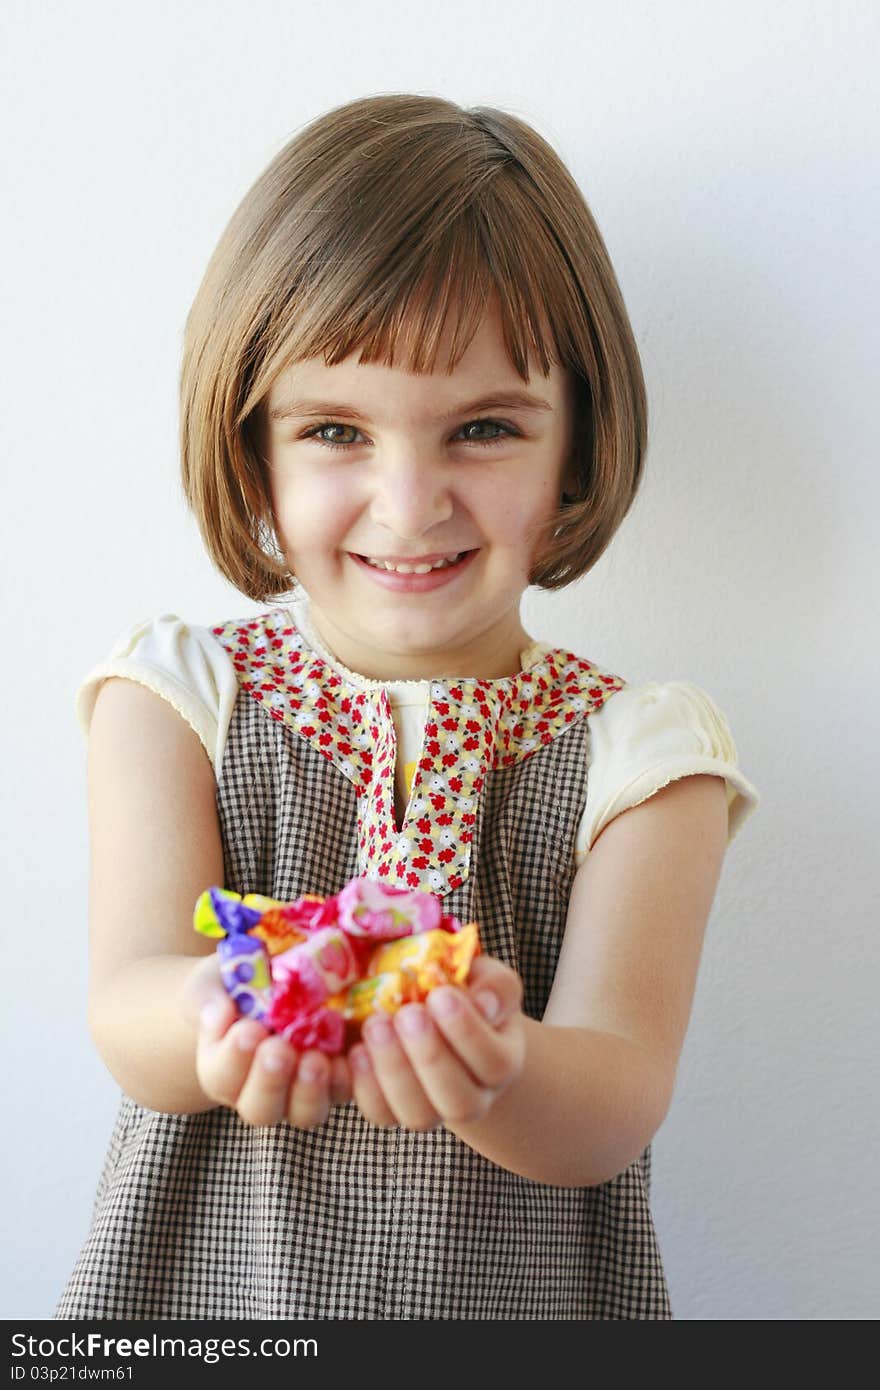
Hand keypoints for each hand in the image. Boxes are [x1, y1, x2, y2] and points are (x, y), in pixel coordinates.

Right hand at [180, 954, 350, 1127]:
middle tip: (279, 1051)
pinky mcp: (334, 1080)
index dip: (234, 1059)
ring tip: (315, 1060)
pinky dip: (345, 1078)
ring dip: (309, 1090)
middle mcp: (259, 1092)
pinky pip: (343, 1091)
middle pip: (260, 1109)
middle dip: (270, 1083)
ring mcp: (299, 1092)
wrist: (270, 982)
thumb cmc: (234, 985)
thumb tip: (219, 1012)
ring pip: (303, 1113)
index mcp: (222, 1070)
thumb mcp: (213, 982)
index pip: (221, 1078)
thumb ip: (208, 998)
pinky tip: (348, 1055)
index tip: (249, 1030)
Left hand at [347, 954, 525, 1130]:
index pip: (495, 1062)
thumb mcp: (487, 979)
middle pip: (460, 1102)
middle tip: (407, 1014)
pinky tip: (357, 1050)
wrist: (435, 1017)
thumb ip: (496, 986)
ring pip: (419, 1115)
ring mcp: (433, 1110)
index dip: (467, 1033)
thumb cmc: (467, 992)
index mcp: (502, 1061)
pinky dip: (366, 1085)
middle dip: (430, 1057)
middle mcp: (474, 1097)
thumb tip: (484, 1004)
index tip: (440, 995)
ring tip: (377, 1025)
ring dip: (394, 1070)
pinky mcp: (394, 1111)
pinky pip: (381, 1113)